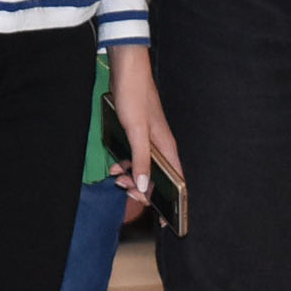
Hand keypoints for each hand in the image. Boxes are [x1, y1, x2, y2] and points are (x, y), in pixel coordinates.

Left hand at [106, 45, 181, 207]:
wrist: (126, 69)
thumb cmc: (134, 96)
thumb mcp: (135, 131)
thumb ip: (140, 159)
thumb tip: (144, 186)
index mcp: (166, 146)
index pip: (176, 181)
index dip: (173, 202)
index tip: (166, 221)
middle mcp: (161, 145)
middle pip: (158, 178)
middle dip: (142, 189)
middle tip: (125, 190)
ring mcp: (149, 139)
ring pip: (144, 168)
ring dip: (131, 176)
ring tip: (116, 178)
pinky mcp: (137, 133)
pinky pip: (134, 156)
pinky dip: (125, 163)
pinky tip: (114, 165)